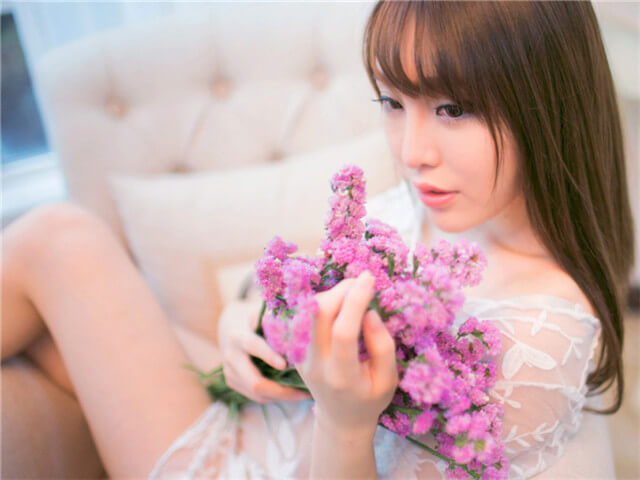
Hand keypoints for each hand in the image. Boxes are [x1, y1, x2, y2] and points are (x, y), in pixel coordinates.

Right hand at [217, 299, 311, 402]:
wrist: (227, 326)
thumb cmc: (251, 317)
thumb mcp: (259, 312)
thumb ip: (274, 319)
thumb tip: (298, 324)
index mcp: (238, 337)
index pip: (253, 347)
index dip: (268, 356)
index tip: (285, 364)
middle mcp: (232, 357)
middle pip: (255, 382)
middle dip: (281, 391)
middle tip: (303, 392)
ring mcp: (230, 373)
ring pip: (256, 394)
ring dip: (281, 397)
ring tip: (303, 394)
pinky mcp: (233, 382)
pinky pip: (255, 396)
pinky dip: (274, 397)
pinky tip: (291, 393)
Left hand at [295, 271, 397, 433]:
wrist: (340, 418)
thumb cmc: (370, 397)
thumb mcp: (389, 379)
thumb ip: (382, 346)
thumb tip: (369, 312)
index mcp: (341, 376)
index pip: (343, 331)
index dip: (355, 300)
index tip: (369, 278)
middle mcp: (315, 365)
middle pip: (318, 314)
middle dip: (340, 290)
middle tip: (360, 282)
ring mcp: (300, 357)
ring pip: (307, 311)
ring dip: (329, 294)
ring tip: (351, 294)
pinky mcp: (294, 350)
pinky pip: (303, 317)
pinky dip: (321, 303)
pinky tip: (338, 305)